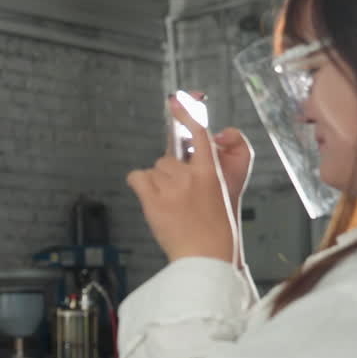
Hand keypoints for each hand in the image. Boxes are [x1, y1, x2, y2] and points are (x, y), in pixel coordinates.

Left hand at [127, 94, 253, 262]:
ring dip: (156, 183)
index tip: (175, 101)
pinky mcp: (153, 198)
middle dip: (168, 173)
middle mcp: (190, 174)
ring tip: (169, 206)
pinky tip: (150, 199)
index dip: (186, 114)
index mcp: (211, 172)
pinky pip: (137, 177)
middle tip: (176, 196)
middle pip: (167, 158)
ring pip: (154, 169)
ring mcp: (171, 186)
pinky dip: (140, 185)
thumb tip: (184, 164)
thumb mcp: (219, 196)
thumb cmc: (214, 231)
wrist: (205, 255)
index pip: (199, 134)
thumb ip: (201, 176)